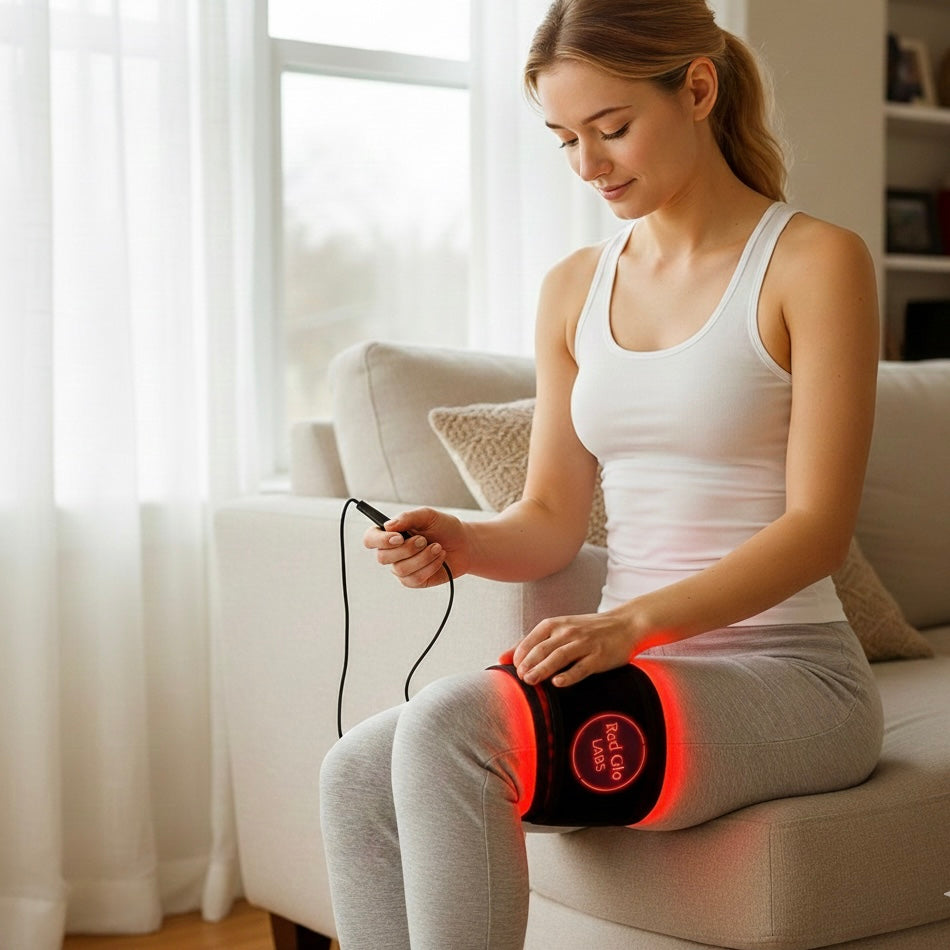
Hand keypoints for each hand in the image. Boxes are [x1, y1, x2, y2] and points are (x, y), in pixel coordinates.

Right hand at [363, 507, 466, 588]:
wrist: (464, 544)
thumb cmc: (444, 528)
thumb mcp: (428, 516)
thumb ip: (407, 517)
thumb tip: (388, 526)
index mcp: (391, 533)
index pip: (370, 539)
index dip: (380, 540)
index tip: (399, 537)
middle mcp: (392, 552)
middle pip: (383, 557)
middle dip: (407, 549)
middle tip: (424, 540)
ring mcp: (402, 568)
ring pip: (401, 569)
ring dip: (423, 558)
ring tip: (437, 548)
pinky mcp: (413, 581)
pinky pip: (415, 579)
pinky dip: (430, 567)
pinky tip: (440, 559)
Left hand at [502, 604, 660, 687]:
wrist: (625, 624)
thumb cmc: (588, 630)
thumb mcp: (560, 629)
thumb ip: (534, 642)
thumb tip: (503, 657)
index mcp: (556, 625)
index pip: (531, 640)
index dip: (519, 656)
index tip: (513, 670)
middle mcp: (568, 632)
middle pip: (542, 649)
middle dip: (527, 664)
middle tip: (520, 679)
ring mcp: (584, 644)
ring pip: (558, 657)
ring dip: (542, 669)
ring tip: (530, 681)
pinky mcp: (598, 657)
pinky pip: (581, 667)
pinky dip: (568, 675)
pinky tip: (557, 683)